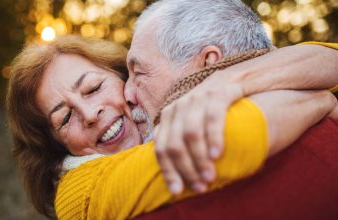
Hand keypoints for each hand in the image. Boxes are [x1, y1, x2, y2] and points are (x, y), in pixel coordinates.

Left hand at [154, 76, 243, 194]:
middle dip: (184, 169)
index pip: (160, 147)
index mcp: (171, 114)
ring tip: (209, 177)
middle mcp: (180, 104)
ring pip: (190, 133)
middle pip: (173, 143)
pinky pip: (213, 117)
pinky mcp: (220, 90)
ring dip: (198, 158)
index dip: (168, 171)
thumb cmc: (220, 107)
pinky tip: (217, 154)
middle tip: (199, 186)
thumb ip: (182, 139)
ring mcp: (199, 96)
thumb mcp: (196, 121)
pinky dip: (213, 138)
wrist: (246, 78)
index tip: (177, 191)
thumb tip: (175, 169)